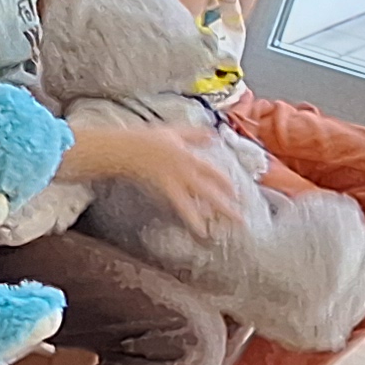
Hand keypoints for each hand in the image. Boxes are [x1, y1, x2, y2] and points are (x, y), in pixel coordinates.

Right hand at [110, 124, 249, 235]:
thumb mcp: (176, 132)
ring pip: (191, 204)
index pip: (212, 173)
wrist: (125, 150)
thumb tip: (214, 135)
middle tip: (239, 220)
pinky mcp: (162, 190)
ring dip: (202, 218)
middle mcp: (184, 173)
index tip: (237, 194)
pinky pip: (178, 205)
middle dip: (224, 206)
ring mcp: (172, 184)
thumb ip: (196, 135)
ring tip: (212, 232)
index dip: (225, 184)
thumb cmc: (149, 139)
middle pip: (207, 192)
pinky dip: (188, 216)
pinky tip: (196, 226)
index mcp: (189, 158)